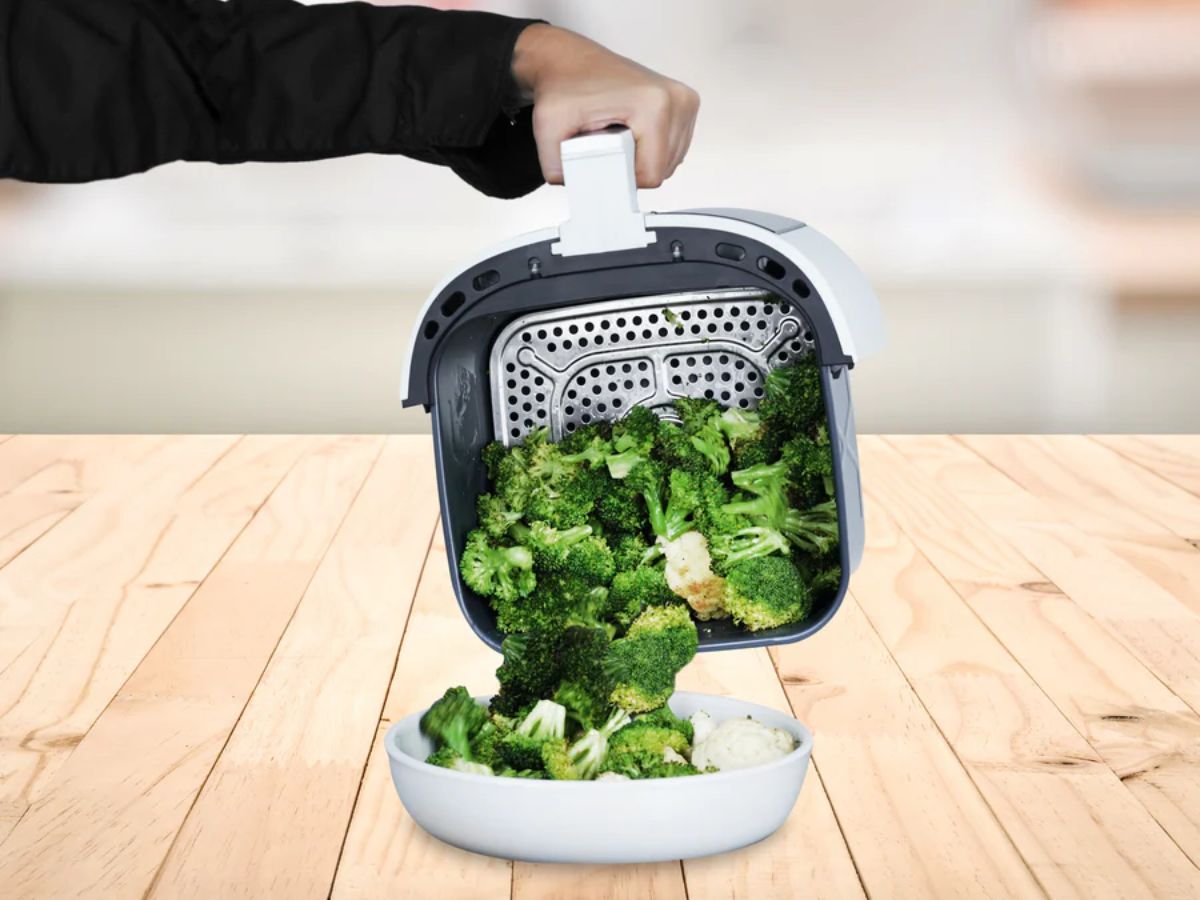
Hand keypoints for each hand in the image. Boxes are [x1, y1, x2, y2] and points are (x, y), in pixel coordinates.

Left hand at [512, 24, 699, 188]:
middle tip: (608, 142)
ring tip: (619, 135)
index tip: (603, 156)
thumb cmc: (565, 84)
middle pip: (662, 170)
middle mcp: (676, 100)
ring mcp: (684, 102)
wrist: (571, 62)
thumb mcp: (548, 125)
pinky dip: (650, 150)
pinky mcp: (684, 106)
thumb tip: (573, 188)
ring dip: (642, 159)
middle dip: (631, 166)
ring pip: (669, 162)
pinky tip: (631, 133)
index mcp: (654, 104)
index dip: (622, 176)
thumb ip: (556, 166)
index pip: (651, 175)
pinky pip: (672, 149)